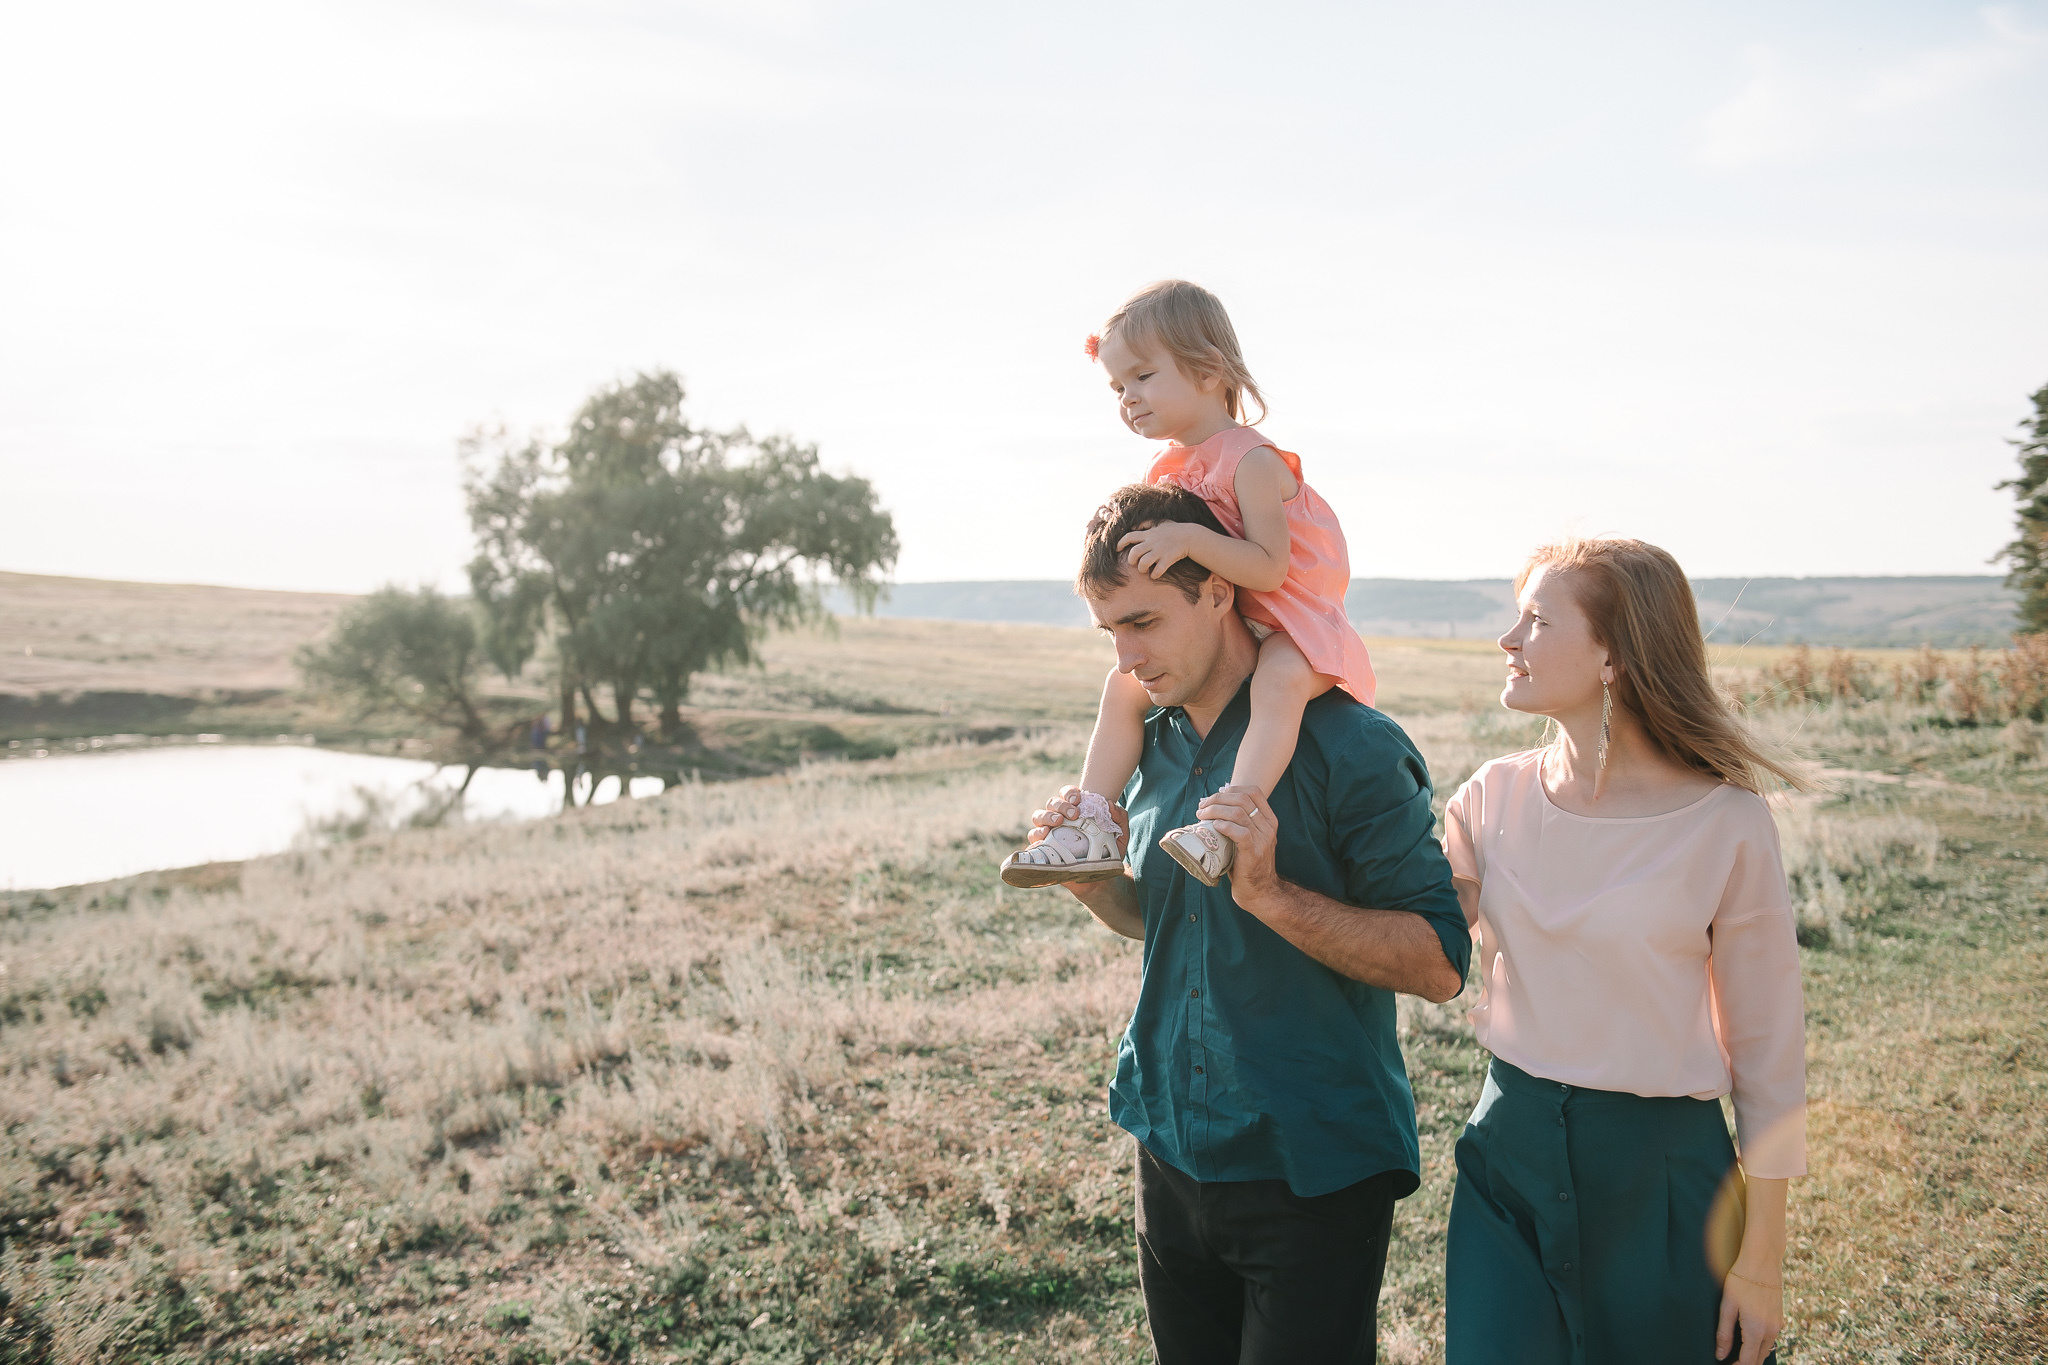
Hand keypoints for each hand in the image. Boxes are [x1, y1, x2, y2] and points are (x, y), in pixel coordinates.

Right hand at [1028, 785, 1128, 850]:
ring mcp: (1049, 832)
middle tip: (1074, 814)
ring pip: (1038, 816)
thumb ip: (1121, 818)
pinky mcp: (1043, 847)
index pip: (1068, 794)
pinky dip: (1036, 834)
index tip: (1078, 799)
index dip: (1070, 792)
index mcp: (1076, 811)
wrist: (1097, 880)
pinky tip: (1045, 835)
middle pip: (1052, 802)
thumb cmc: (1107, 854)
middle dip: (1061, 805)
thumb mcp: (1120, 837)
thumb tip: (1110, 804)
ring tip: (1058, 822)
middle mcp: (1060, 819)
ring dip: (1047, 816)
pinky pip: (1033, 837)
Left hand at [1116, 521, 1195, 579]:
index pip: (1129, 537)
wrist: (1191, 536)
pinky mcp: (1168, 559)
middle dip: (1131, 560)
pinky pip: (1157, 571)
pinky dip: (1154, 575)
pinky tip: (1155, 575)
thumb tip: (1134, 526)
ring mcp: (1160, 551)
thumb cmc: (1175, 530)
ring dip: (1142, 569)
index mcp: (1149, 534)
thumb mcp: (1160, 522)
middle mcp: (1152, 542)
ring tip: (1145, 570)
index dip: (1120, 543)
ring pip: (1143, 563)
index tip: (1117, 549)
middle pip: (1134, 553)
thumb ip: (1146, 523)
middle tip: (1134, 563)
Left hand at [1196, 784, 1279, 905]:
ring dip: (1215, 810)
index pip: (1254, 792)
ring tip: (1201, 815)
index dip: (1232, 789)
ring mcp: (1263, 840)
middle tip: (1202, 806)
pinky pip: (1240, 832)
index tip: (1215, 795)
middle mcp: (1268, 827)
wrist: (1259, 891)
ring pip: (1238, 813)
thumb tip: (1212, 807)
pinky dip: (1224, 825)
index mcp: (1269, 820)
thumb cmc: (1247, 864)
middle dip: (1218, 798)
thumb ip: (1239, 823)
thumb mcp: (1248, 838)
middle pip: (1242, 799)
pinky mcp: (1253, 853)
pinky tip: (1214, 826)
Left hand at [1716, 1266, 1782, 1364]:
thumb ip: (1724, 1333)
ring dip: (1754, 1354)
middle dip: (1746, 1362)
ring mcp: (1778, 1324)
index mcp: (1756, 1330)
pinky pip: (1771, 1338)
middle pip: (1759, 1358)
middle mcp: (1771, 1331)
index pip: (1748, 1361)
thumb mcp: (1727, 1305)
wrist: (1762, 1260)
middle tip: (1731, 1360)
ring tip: (1738, 1351)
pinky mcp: (1780, 1317)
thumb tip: (1720, 1354)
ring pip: (1767, 1349)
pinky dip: (1761, 1344)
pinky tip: (1750, 1338)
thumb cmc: (1741, 1280)